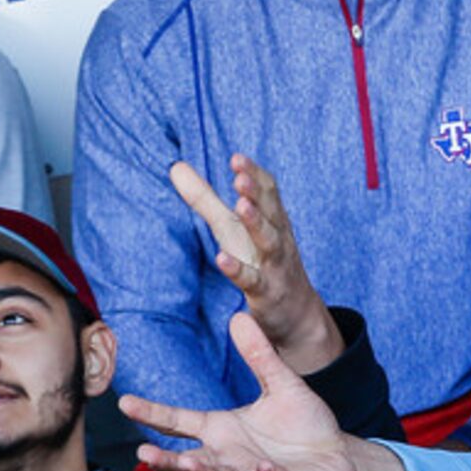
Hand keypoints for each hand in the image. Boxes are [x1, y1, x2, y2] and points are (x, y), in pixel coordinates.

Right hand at [120, 312, 403, 470]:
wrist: (340, 457)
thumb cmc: (304, 424)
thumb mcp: (280, 384)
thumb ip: (259, 356)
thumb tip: (239, 315)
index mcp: (223, 430)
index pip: (180, 424)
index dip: (153, 414)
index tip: (124, 403)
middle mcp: (231, 457)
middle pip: (189, 462)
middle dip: (167, 462)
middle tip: (143, 455)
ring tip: (187, 467)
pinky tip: (261, 470)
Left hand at [171, 153, 343, 374]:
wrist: (295, 312)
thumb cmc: (259, 260)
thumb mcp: (231, 228)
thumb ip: (205, 199)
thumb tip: (175, 166)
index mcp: (272, 218)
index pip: (269, 191)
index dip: (254, 174)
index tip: (236, 158)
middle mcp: (277, 237)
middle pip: (270, 210)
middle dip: (256, 192)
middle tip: (240, 176)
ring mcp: (274, 265)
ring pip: (268, 241)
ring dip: (256, 223)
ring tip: (241, 206)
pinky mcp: (266, 292)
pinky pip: (252, 280)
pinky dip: (238, 269)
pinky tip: (222, 259)